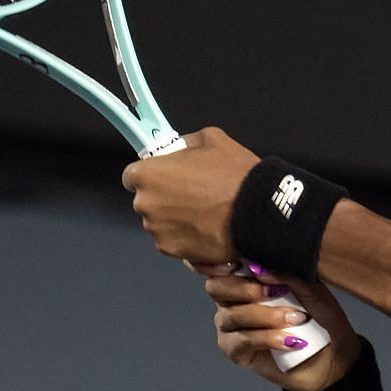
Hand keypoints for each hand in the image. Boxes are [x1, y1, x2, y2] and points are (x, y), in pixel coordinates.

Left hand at [120, 126, 252, 267]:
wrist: (257, 214)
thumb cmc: (235, 177)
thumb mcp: (212, 139)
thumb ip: (187, 143)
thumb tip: (182, 149)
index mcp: (147, 174)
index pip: (132, 176)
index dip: (152, 175)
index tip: (165, 177)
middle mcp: (146, 204)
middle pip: (148, 201)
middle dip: (166, 198)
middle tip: (194, 194)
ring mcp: (158, 230)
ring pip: (161, 223)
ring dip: (176, 219)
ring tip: (204, 214)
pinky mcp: (173, 251)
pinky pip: (174, 242)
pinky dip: (186, 238)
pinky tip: (207, 229)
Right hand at [198, 264, 363, 390]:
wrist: (334, 355)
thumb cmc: (321, 317)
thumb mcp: (310, 288)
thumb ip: (286, 274)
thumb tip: (259, 268)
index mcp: (245, 280)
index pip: (222, 266)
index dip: (223, 262)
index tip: (243, 262)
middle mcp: (231, 302)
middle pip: (216, 288)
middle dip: (244, 288)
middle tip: (276, 292)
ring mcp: (231, 328)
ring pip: (232, 316)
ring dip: (266, 316)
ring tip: (297, 319)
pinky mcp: (237, 352)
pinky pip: (243, 341)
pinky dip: (267, 338)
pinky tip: (288, 341)